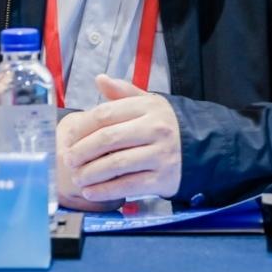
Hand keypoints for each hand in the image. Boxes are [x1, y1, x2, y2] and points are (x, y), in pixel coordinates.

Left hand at [58, 74, 181, 203]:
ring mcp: (160, 154)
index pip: (105, 114)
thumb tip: (100, 79)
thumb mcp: (150, 103)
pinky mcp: (163, 178)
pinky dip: (106, 190)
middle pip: (107, 139)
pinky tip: (92, 192)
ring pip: (116, 164)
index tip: (68, 138)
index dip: (81, 128)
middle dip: (82, 151)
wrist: (203, 148)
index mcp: (147, 107)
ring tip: (77, 178)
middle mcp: (154, 128)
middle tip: (68, 160)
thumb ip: (123, 93)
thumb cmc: (167, 125)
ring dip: (90, 173)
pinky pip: (128, 185)